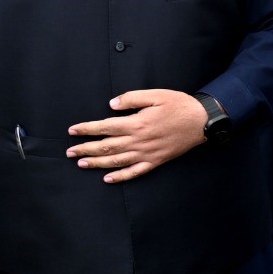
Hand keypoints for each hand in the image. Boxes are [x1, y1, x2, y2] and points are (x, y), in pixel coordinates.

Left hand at [67, 90, 209, 182]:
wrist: (201, 121)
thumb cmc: (179, 105)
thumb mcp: (156, 94)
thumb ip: (132, 98)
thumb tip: (111, 105)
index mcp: (137, 123)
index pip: (105, 127)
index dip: (87, 129)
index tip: (73, 130)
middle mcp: (139, 141)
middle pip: (106, 146)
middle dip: (86, 148)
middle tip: (70, 151)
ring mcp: (147, 154)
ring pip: (116, 161)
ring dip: (97, 163)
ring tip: (81, 163)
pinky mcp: (155, 161)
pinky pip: (135, 172)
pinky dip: (120, 177)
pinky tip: (108, 179)